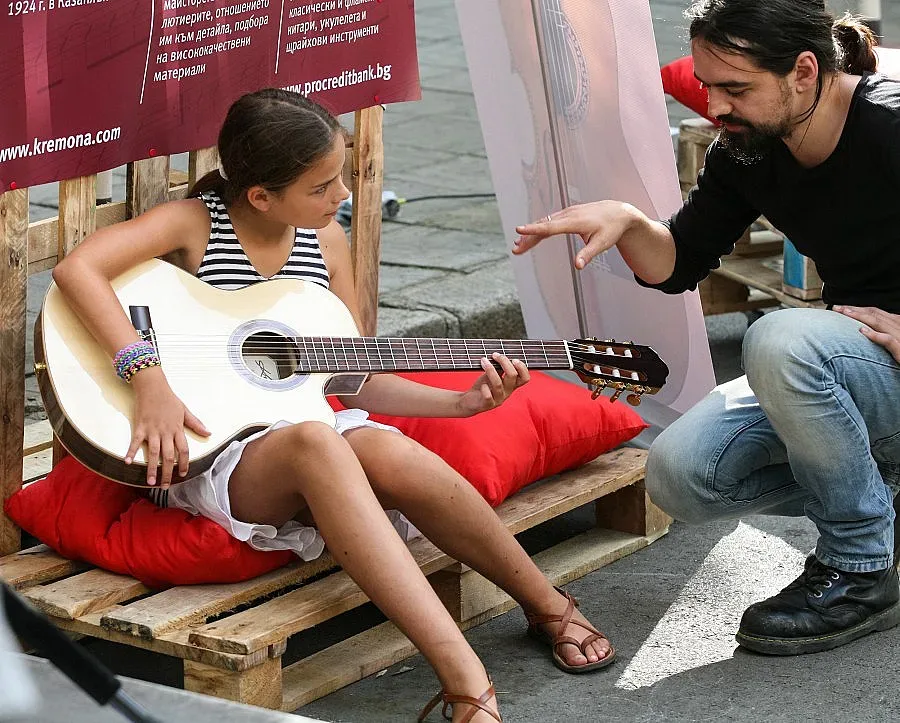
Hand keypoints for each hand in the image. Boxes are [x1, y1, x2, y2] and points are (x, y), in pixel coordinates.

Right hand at [127, 368, 209, 486]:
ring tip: (150, 482)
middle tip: (165, 486)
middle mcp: (165, 432)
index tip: (183, 474)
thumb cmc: (169, 399)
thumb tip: (209, 433)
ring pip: (153, 453)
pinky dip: (131, 452)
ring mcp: (151, 430)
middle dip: (167, 472)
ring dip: (151, 468)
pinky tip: (127, 462)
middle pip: (168, 456)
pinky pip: (135, 442)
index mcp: (177, 429)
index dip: (184, 463)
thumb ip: (196, 424)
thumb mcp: (185, 411)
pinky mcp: (139, 427)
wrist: (153, 386)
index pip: (183, 450)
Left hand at [457, 353, 529, 415]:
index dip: (522, 367)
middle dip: (504, 362)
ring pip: (498, 383)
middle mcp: (507, 392)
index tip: (513, 359)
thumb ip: (499, 368)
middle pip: (512, 375)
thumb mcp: (493, 375)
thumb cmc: (483, 387)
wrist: (470, 401)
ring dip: (490, 369)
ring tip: (484, 361)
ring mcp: (498, 399)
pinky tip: (482, 384)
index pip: (525, 378)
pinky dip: (484, 388)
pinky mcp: (488, 404)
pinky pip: (488, 396)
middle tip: (495, 355)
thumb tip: (501, 355)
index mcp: (511, 385)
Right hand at [513, 201, 639, 268]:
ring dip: (531, 234)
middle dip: (528, 237)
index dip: (534, 229)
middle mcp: (569, 215)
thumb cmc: (611, 228)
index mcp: (575, 221)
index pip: (550, 226)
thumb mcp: (602, 244)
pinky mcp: (568, 214)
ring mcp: (568, 213)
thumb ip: (588, 255)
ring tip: (519, 245)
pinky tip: (532, 236)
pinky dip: (539, 228)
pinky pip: (550, 221)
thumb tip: (578, 266)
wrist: (619, 213)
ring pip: (545, 223)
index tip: (520, 230)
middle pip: (543, 226)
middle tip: (516, 249)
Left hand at [835, 306, 899, 362]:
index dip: (858, 308)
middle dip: (855, 309)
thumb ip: (883, 332)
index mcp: (898, 323)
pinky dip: (875, 335)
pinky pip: (888, 340)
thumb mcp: (894, 340)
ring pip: (879, 322)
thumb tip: (863, 329)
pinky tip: (862, 331)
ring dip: (861, 316)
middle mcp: (899, 326)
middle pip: (875, 314)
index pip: (875, 312)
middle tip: (837, 308)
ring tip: (845, 313)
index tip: (841, 308)